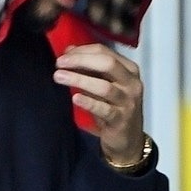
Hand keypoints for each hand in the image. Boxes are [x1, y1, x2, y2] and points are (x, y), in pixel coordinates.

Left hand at [53, 41, 145, 164]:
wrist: (127, 140)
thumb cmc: (113, 108)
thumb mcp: (104, 84)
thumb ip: (90, 68)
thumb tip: (69, 51)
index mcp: (129, 69)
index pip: (105, 52)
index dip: (82, 51)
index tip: (62, 55)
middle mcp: (131, 83)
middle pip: (107, 64)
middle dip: (80, 61)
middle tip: (59, 63)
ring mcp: (128, 102)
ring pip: (104, 86)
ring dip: (79, 80)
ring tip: (59, 77)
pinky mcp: (121, 120)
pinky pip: (104, 109)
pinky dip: (89, 102)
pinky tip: (75, 98)